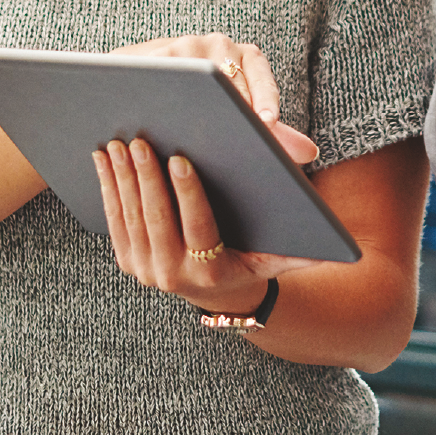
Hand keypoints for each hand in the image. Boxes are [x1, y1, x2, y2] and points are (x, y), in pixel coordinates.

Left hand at [93, 136, 317, 309]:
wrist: (217, 294)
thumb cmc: (253, 260)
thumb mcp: (277, 257)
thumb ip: (303, 252)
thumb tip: (332, 247)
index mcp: (211, 272)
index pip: (198, 226)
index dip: (187, 192)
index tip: (179, 158)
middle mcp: (174, 277)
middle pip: (157, 220)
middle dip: (146, 177)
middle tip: (140, 140)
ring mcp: (146, 272)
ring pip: (131, 219)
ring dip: (122, 179)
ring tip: (119, 143)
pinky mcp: (128, 262)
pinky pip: (114, 222)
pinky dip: (108, 189)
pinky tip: (103, 160)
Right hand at [111, 34, 317, 163]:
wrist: (145, 75)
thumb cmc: (201, 98)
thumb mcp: (238, 109)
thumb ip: (274, 133)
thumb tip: (311, 154)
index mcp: (245, 57)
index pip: (261, 73)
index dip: (265, 96)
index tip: (268, 121)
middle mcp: (220, 45)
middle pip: (231, 78)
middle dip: (234, 108)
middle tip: (236, 137)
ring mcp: (188, 44)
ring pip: (199, 75)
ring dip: (199, 101)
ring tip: (201, 131)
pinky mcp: (157, 53)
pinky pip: (165, 72)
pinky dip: (166, 92)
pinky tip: (164, 117)